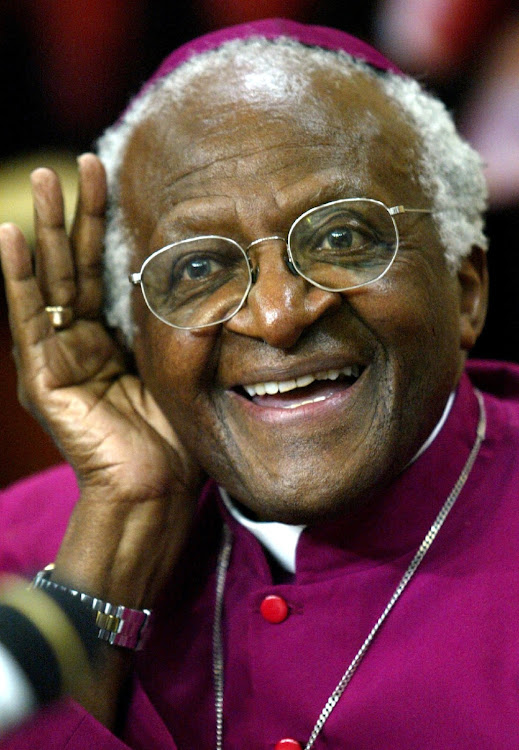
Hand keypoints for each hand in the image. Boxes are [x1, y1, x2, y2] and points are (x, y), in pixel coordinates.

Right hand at [0, 155, 202, 724]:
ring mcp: (57, 358)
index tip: (115, 176)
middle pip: (76, 265)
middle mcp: (79, 341)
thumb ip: (177, 321)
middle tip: (83, 162)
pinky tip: (11, 234)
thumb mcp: (180, 362)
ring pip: (50, 282)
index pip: (105, 268)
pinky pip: (29, 320)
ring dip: (46, 231)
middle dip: (78, 214)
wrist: (160, 489)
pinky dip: (19, 278)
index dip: (107, 224)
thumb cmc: (177, 433)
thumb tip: (206, 270)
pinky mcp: (43, 379)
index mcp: (110, 337)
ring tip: (47, 181)